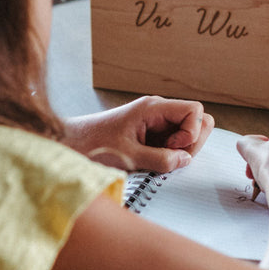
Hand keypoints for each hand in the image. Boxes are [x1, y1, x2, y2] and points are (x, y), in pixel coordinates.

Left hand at [64, 96, 213, 172]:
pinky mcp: (151, 135)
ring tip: (156, 159)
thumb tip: (185, 160)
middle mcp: (157, 112)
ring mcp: (155, 124)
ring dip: (179, 151)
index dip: (192, 132)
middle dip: (191, 143)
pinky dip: (169, 155)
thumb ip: (161, 160)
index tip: (173, 147)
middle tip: (168, 157)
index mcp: (152, 108)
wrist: (72, 144)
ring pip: (186, 134)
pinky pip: (173, 143)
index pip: (194, 111)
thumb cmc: (94, 144)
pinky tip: (151, 161)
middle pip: (196, 122)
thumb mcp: (129, 157)